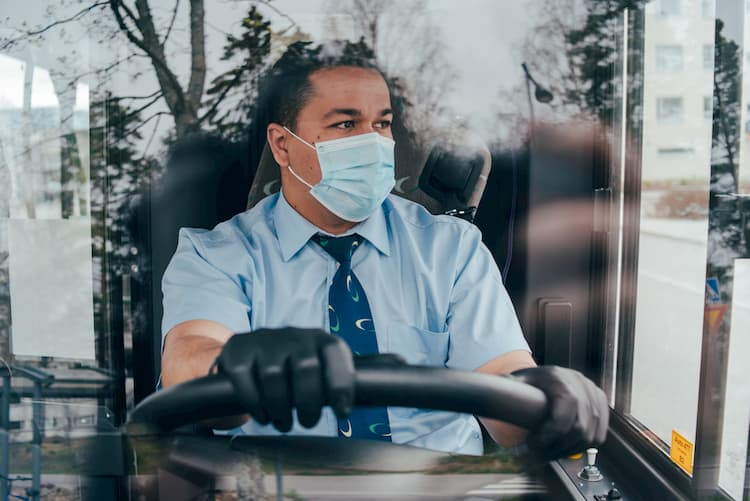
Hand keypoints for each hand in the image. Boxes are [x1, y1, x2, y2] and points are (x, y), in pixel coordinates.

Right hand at [215, 327, 354, 432]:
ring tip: (284, 423)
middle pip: (305, 367)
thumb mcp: (319, 369)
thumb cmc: (294, 368)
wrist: (252, 351)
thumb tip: (343, 409)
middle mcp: (294, 335)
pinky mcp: (239, 350)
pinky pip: (245, 379)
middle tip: (307, 422)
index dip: (341, 385)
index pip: (336, 353)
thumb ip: (333, 384)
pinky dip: (255, 405)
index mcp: (320, 339)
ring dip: (280, 409)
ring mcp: (264, 340)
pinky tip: (263, 415)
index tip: (341, 412)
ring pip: (273, 376)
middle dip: (309, 403)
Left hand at [511, 366, 608, 459]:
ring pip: (590, 435)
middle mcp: (581, 384)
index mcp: (560, 377)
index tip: (533, 444)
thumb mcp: (515, 382)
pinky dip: (582, 447)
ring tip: (547, 455)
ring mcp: (594, 395)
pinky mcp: (601, 406)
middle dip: (557, 447)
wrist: (547, 376)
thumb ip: (502, 390)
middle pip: (580, 427)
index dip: (553, 431)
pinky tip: (563, 449)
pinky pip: (598, 435)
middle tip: (537, 456)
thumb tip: (483, 396)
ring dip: (567, 451)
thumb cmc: (529, 382)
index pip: (568, 407)